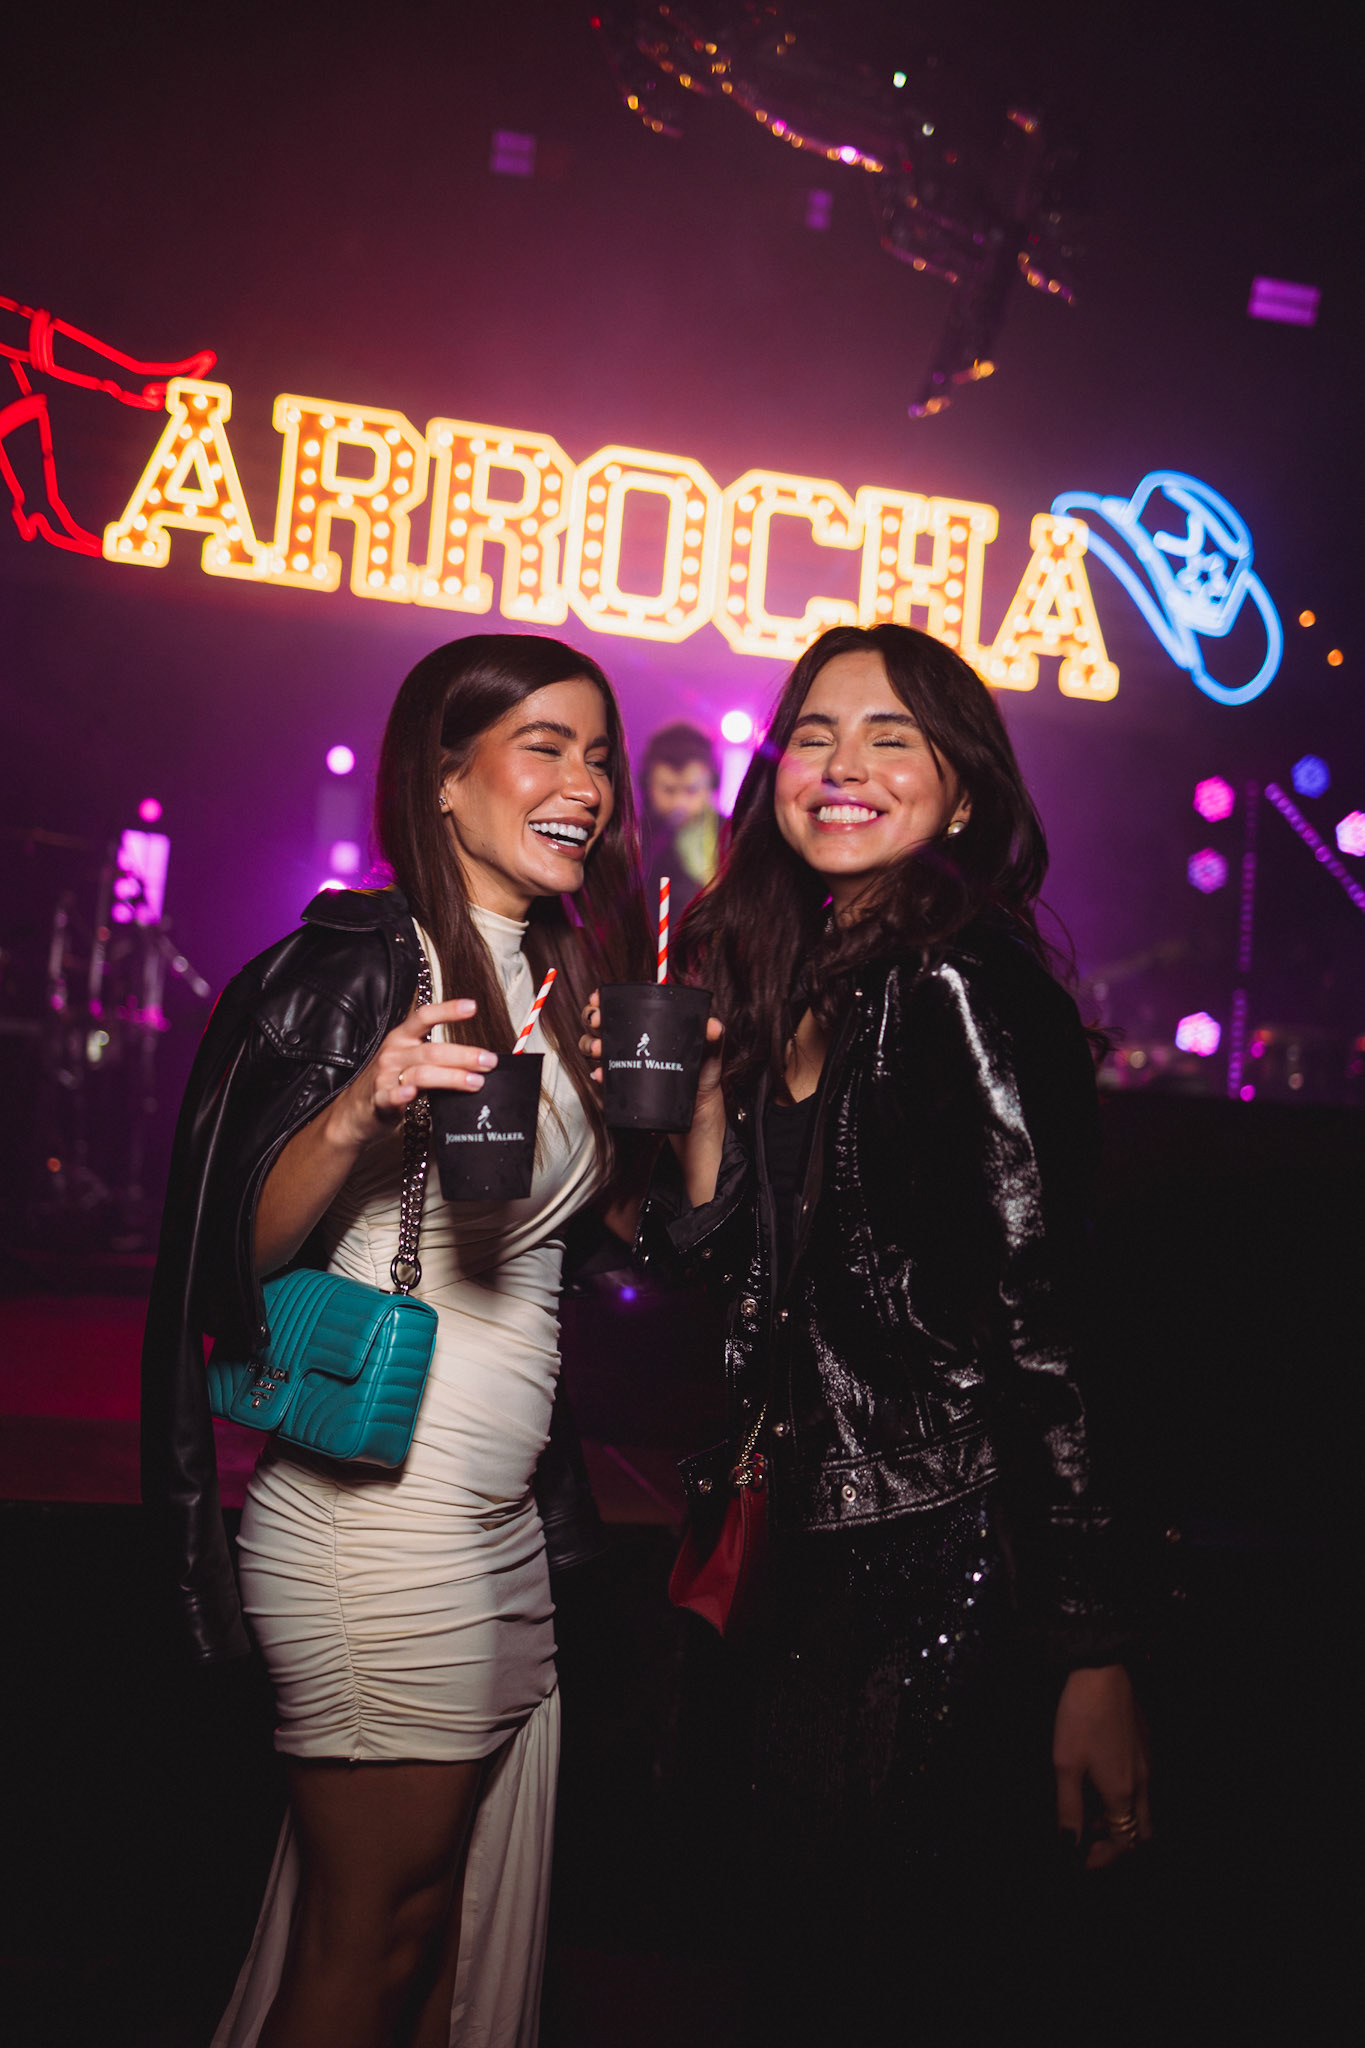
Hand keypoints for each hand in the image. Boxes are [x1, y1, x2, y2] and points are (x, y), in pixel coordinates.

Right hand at [329, 999, 496, 1147]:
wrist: (355, 1113)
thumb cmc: (390, 1083)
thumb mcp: (409, 1062)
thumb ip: (436, 1058)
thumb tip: (477, 1061)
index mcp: (402, 1038)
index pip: (424, 1017)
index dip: (447, 1010)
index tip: (472, 1007)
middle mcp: (394, 1053)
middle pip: (432, 1050)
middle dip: (464, 1055)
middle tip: (489, 1061)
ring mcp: (385, 1077)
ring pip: (421, 1073)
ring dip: (451, 1077)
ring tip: (475, 1082)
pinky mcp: (379, 1101)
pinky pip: (391, 1096)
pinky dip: (402, 1094)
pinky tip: (412, 1094)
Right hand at [579, 991, 724, 1105]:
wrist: (698, 1112)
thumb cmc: (703, 1077)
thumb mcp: (709, 1054)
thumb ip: (713, 1038)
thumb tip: (713, 1025)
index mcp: (650, 1024)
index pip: (623, 1006)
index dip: (605, 999)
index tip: (599, 998)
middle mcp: (634, 1041)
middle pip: (602, 1023)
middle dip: (592, 1018)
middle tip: (597, 1022)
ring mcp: (627, 1062)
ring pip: (596, 1046)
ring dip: (590, 1044)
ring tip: (600, 1049)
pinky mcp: (624, 1085)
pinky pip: (604, 1076)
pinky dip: (598, 1074)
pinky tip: (600, 1074)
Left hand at [1053, 1664, 1151, 1868]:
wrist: (1102, 1672)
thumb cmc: (1081, 1717)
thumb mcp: (1066, 1765)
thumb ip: (1069, 1809)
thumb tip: (1068, 1846)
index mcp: (1123, 1793)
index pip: (1124, 1844)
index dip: (1103, 1858)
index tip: (1080, 1859)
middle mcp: (1143, 1783)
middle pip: (1142, 1832)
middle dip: (1117, 1843)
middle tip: (1088, 1838)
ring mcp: (1148, 1763)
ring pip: (1143, 1808)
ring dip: (1119, 1819)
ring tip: (1088, 1809)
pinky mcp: (1145, 1745)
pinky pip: (1142, 1785)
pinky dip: (1125, 1796)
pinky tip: (1100, 1780)